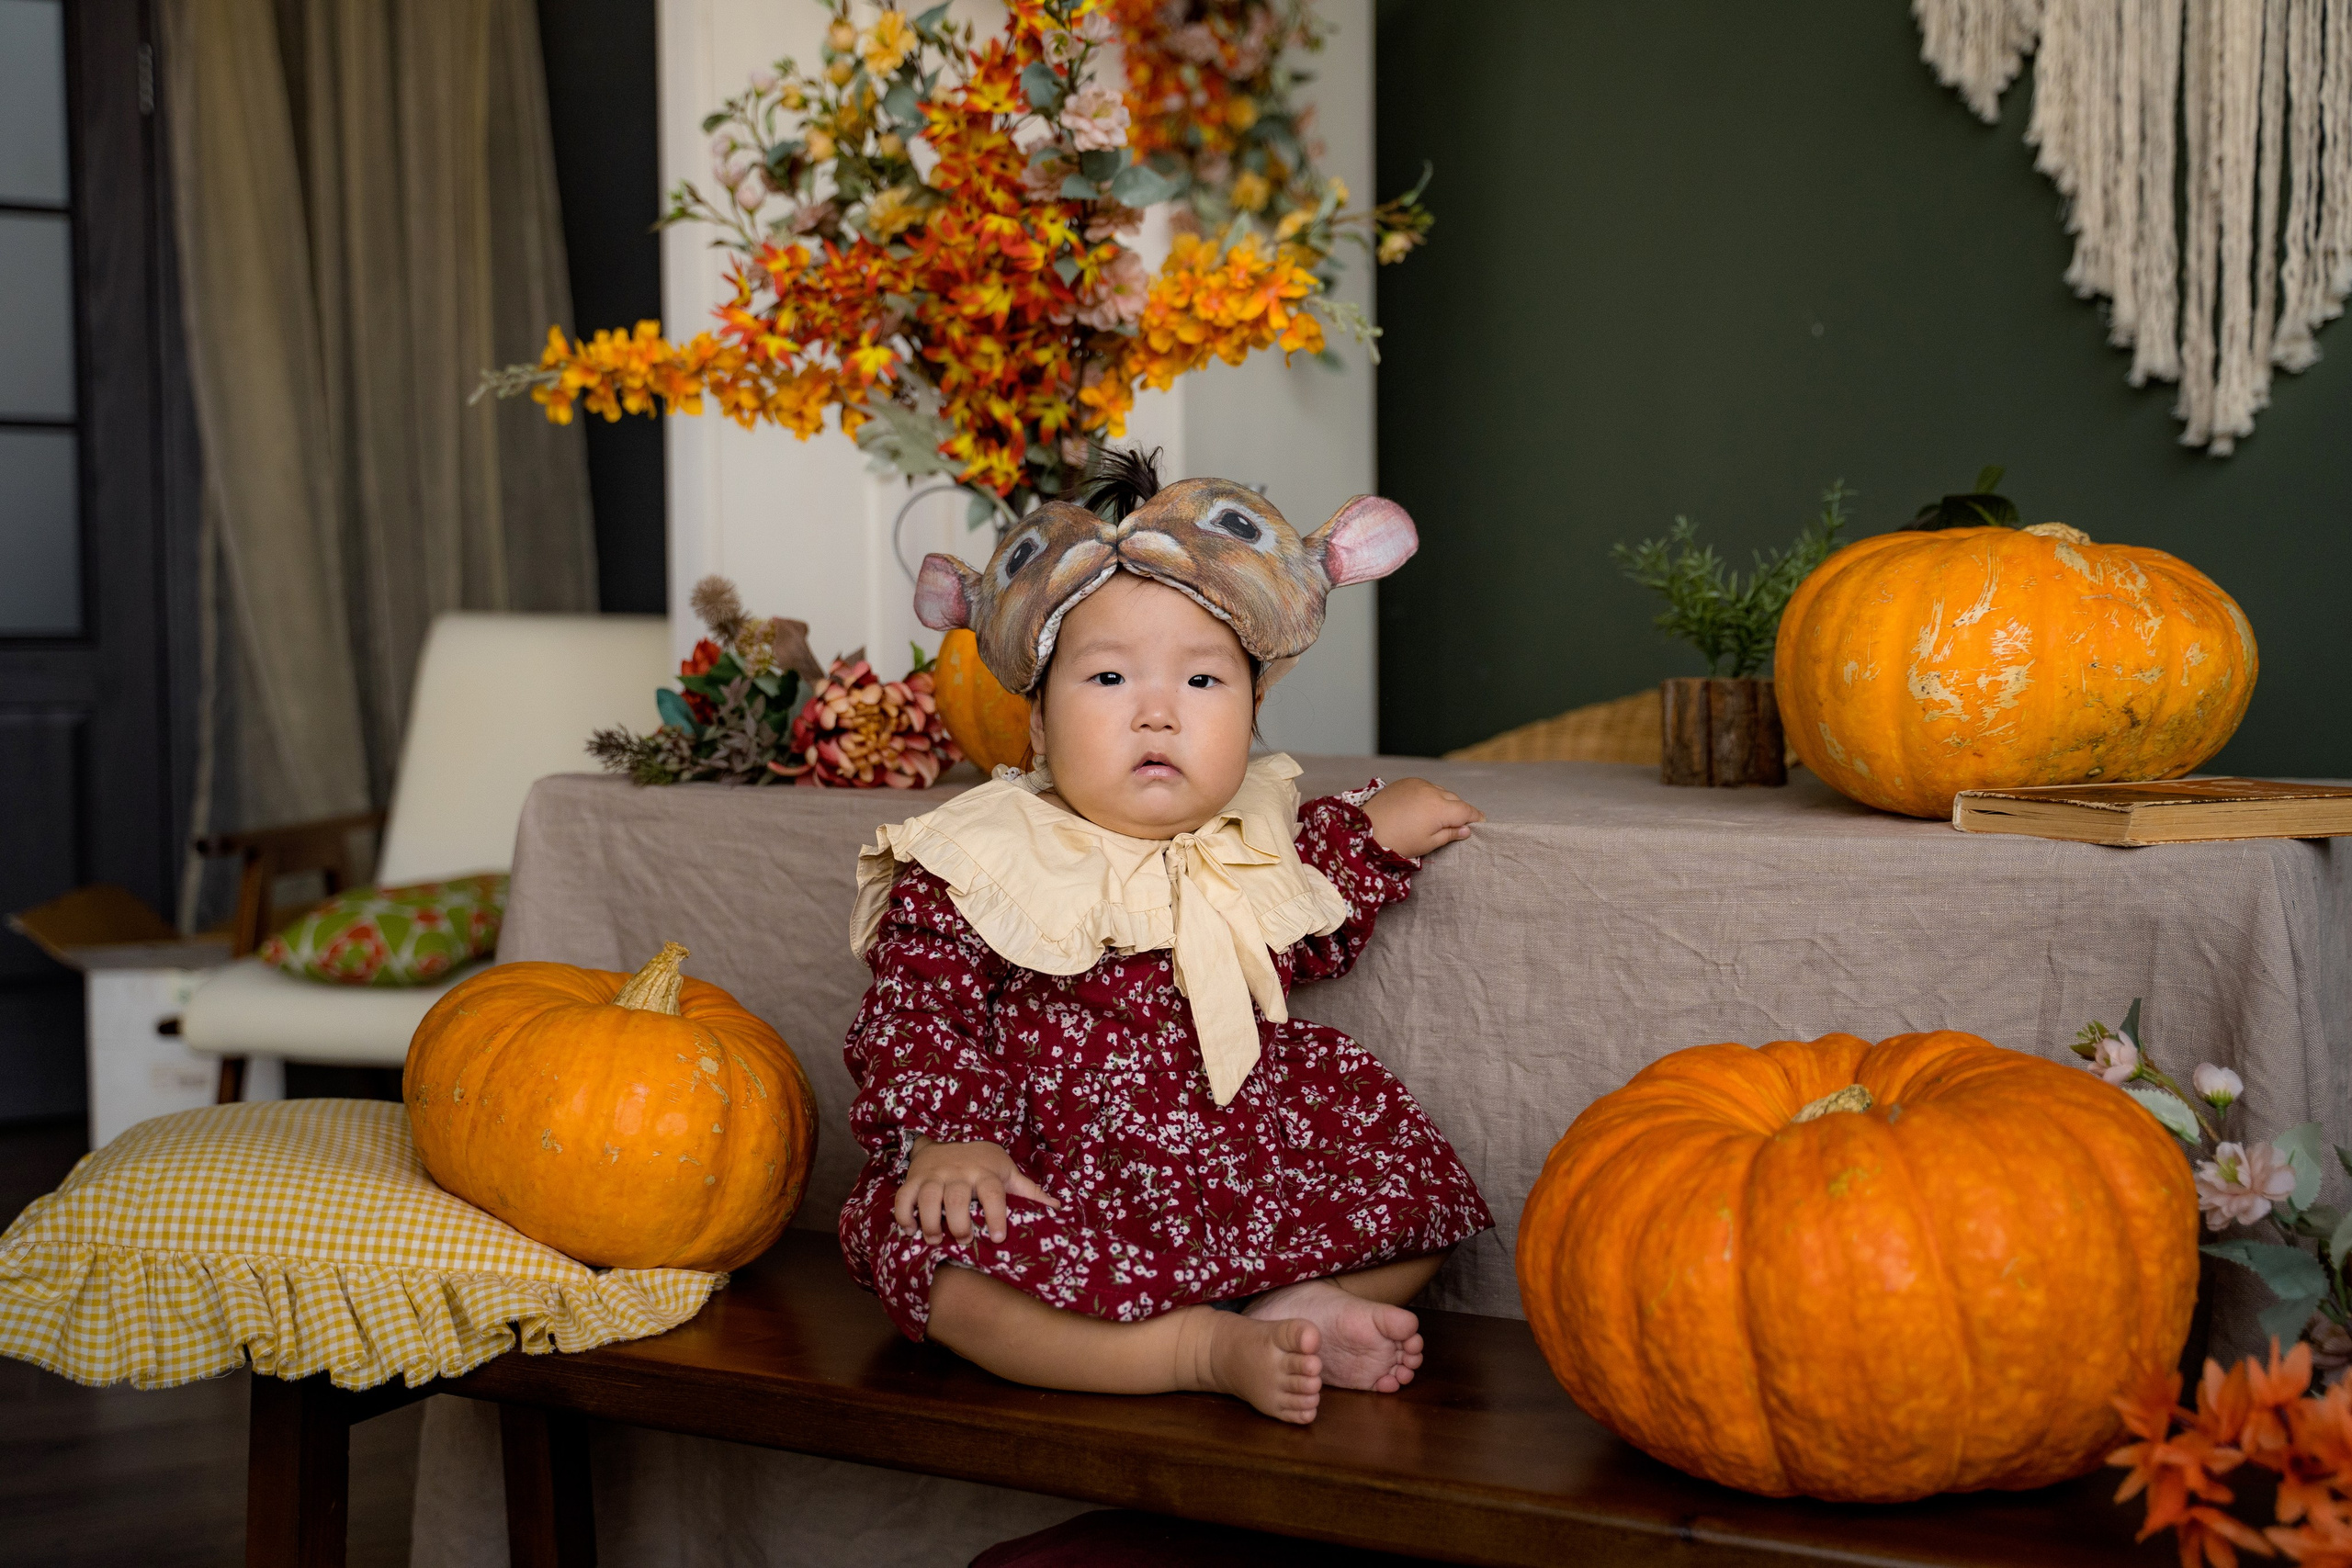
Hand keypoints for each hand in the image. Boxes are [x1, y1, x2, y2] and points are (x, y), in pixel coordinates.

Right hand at [893, 1138, 1059, 1243]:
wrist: (946, 1136)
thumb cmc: (982, 1162)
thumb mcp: (1006, 1171)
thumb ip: (1029, 1191)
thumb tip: (1058, 1208)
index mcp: (985, 1172)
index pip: (993, 1193)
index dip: (996, 1215)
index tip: (998, 1237)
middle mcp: (959, 1172)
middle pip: (957, 1198)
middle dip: (959, 1224)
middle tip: (963, 1241)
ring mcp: (935, 1175)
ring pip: (929, 1198)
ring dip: (930, 1223)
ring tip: (935, 1239)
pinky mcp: (914, 1178)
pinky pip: (904, 1197)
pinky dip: (904, 1215)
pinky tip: (909, 1231)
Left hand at [1360, 778, 1484, 857]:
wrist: (1365, 831)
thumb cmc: (1397, 842)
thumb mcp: (1428, 844)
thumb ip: (1450, 834)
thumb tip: (1466, 829)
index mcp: (1440, 808)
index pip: (1466, 810)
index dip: (1475, 818)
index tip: (1481, 823)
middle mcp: (1432, 791)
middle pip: (1455, 800)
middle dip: (1459, 811)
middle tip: (1459, 825)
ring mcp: (1418, 784)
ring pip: (1441, 791)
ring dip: (1444, 802)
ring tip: (1439, 817)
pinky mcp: (1406, 782)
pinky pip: (1426, 786)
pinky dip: (1430, 795)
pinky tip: (1423, 808)